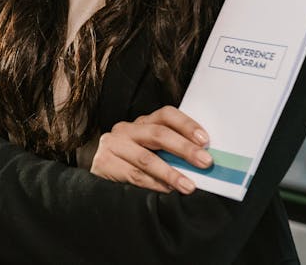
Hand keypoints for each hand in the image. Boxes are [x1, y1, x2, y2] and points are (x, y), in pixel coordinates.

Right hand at [89, 106, 212, 193]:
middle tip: (205, 162)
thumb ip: (172, 153)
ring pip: (146, 158)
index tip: (205, 140)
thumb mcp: (153, 153)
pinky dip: (154, 184)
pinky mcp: (104, 163)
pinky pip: (134, 175)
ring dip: (171, 173)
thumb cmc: (133, 166)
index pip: (166, 115)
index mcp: (142, 123)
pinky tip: (167, 190)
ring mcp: (113, 145)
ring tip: (188, 185)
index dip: (186, 125)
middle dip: (184, 149)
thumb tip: (203, 161)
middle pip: (158, 134)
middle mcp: (126, 129)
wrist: (100, 181)